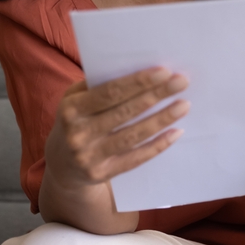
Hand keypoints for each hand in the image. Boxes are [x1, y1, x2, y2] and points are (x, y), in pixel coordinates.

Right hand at [44, 67, 189, 190]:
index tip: (164, 71)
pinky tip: (175, 132)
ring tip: (183, 105)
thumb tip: (139, 70)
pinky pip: (135, 158)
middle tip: (181, 82)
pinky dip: (157, 146)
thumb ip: (99, 85)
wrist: (60, 164)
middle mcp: (78, 133)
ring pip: (133, 136)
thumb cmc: (76, 120)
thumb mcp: (75, 100)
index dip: (138, 82)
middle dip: (156, 95)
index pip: (110, 92)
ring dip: (161, 119)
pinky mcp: (101, 174)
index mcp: (71, 108)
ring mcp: (89, 156)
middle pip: (124, 112)